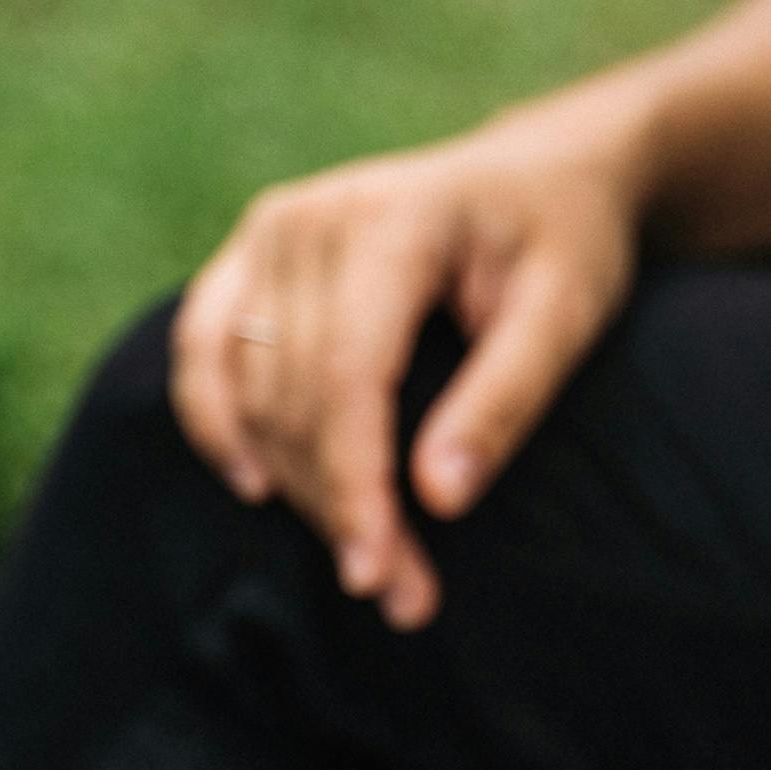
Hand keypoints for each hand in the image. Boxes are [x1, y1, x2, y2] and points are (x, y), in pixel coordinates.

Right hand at [171, 98, 648, 629]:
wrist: (540, 172)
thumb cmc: (564, 242)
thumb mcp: (568, 315)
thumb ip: (504, 401)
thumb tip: (439, 500)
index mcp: (392, 218)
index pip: (348, 376)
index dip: (355, 484)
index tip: (380, 575)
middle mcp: (309, 217)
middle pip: (295, 396)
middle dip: (340, 507)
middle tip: (404, 597)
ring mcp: (268, 230)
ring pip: (249, 389)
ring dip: (295, 487)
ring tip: (369, 562)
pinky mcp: (249, 253)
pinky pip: (202, 349)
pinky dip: (217, 423)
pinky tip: (257, 486)